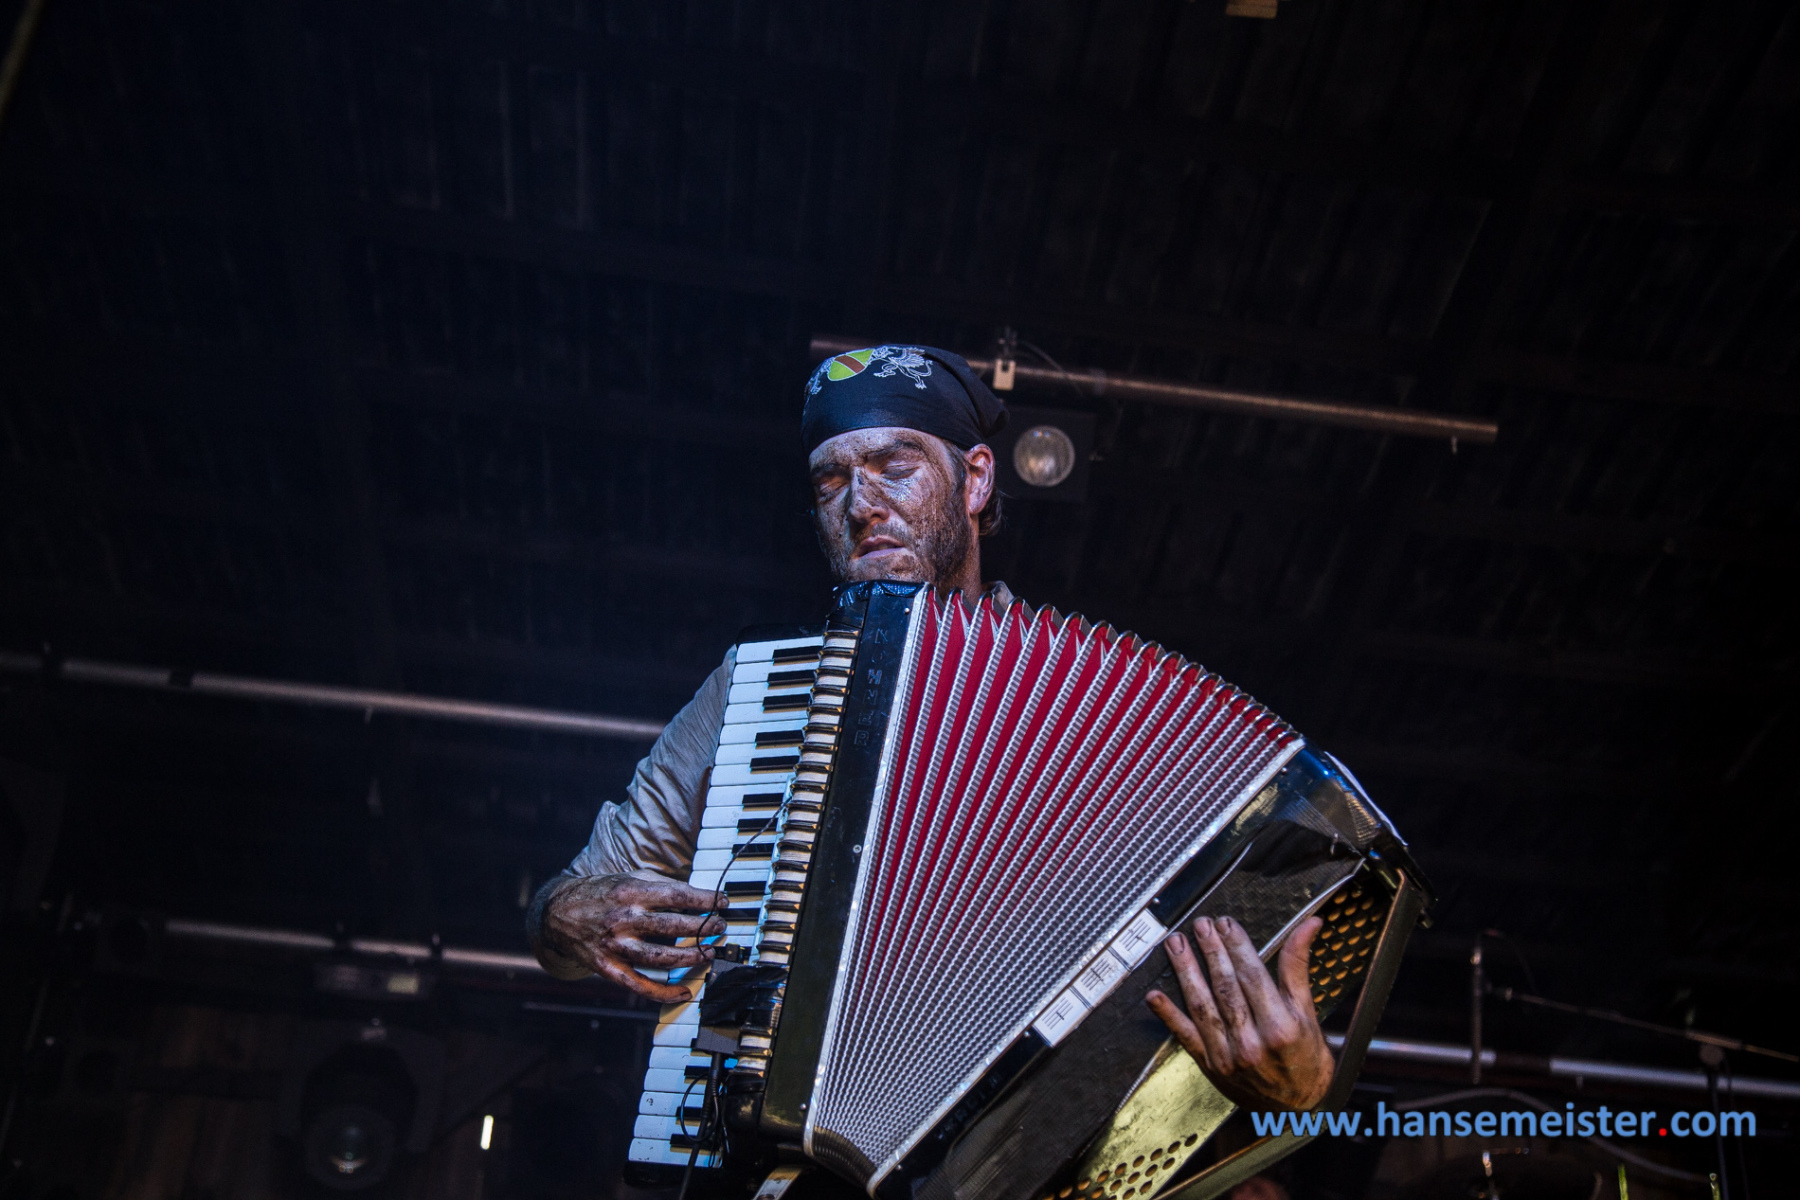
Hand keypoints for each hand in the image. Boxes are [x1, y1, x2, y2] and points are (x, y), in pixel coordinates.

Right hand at [539, 873, 725, 1003]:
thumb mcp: (629, 878)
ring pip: (661, 959)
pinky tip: (685, 992)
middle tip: (720, 927)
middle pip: (673, 927)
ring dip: (691, 958)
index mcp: (630, 892)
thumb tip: (698, 897)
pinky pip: (639, 986)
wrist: (558, 913)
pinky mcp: (608, 968)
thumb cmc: (601, 894)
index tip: (722, 902)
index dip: (705, 899)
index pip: (677, 895)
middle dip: (703, 928)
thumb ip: (661, 887)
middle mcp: (623, 920)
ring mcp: (615, 946)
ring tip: (709, 953)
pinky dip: (664, 992)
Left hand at [1145, 915, 1333, 1111]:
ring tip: (1176, 945)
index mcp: (1280, 1027)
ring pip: (1203, 1006)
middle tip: (1200, 925)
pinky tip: (1154, 996)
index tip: (1226, 924)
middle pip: (1225, 987)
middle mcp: (1253, 1042)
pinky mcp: (1210, 1065)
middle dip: (1210, 951)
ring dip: (1186, 972)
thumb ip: (1299, 966)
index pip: (1252, 976)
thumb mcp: (1306, 1011)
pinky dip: (1168, 1015)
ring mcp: (1228, 1056)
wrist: (1296, 1107)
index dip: (1237, 946)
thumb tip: (1308, 925)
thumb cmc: (1305, 1057)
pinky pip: (1186, 1036)